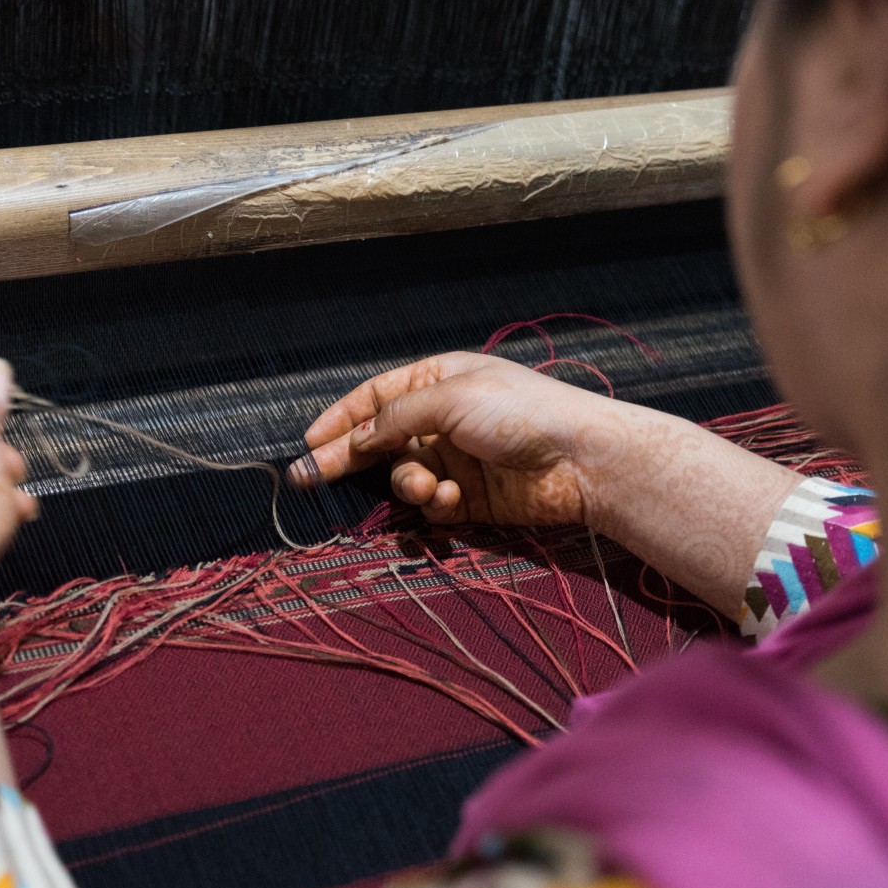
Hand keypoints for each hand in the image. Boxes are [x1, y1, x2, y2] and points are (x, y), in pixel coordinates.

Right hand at [291, 352, 645, 525]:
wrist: (580, 460)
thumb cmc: (518, 412)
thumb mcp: (449, 398)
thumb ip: (396, 418)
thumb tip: (357, 438)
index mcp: (438, 381)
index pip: (375, 398)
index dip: (341, 419)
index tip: (308, 441)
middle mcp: (444, 419)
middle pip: (381, 441)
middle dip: (347, 459)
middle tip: (306, 477)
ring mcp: (457, 460)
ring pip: (406, 477)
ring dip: (407, 484)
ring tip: (426, 487)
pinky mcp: (472, 499)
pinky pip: (434, 505)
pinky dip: (435, 506)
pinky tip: (451, 501)